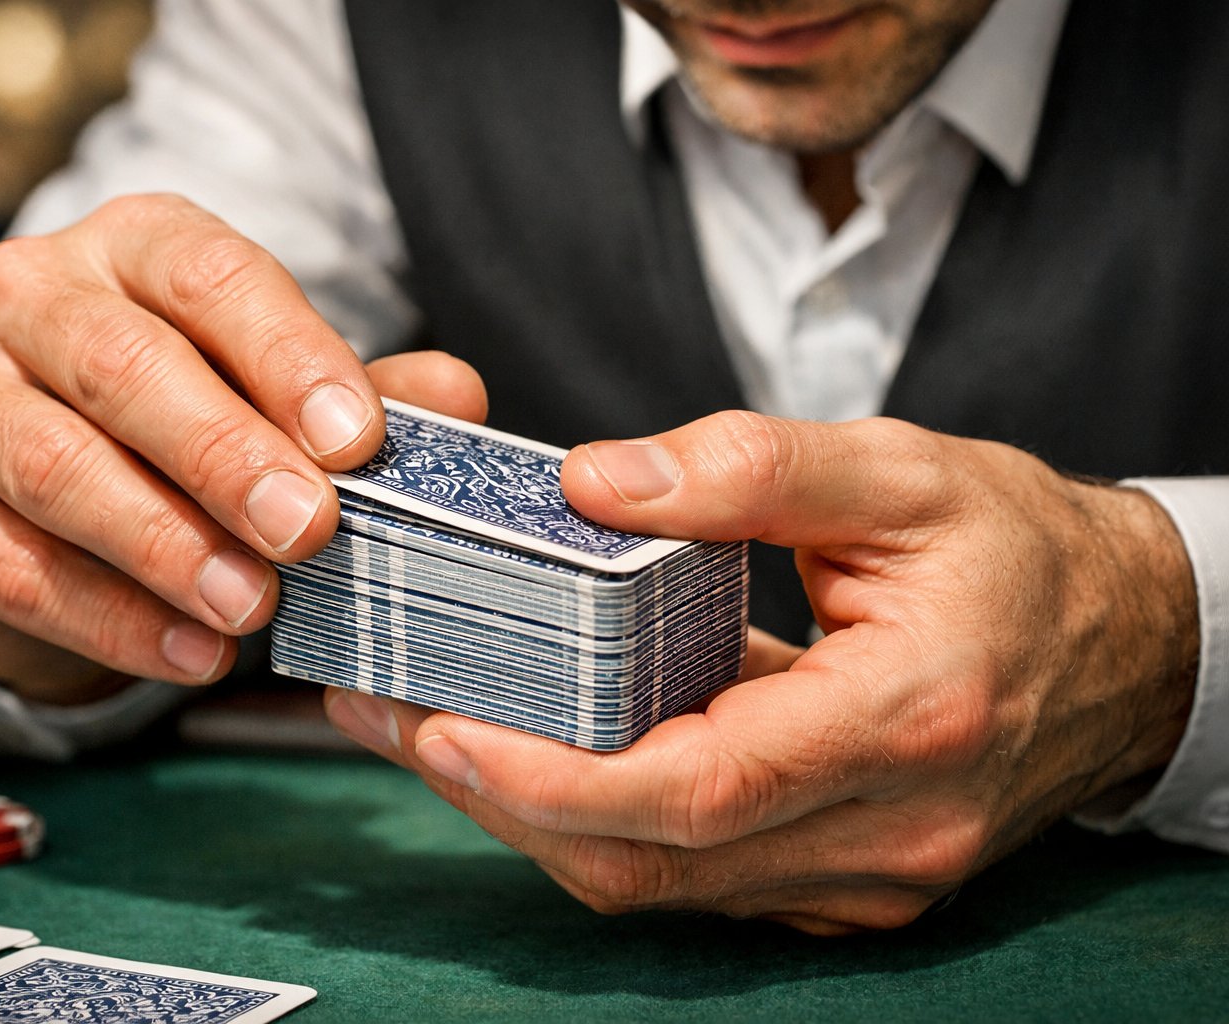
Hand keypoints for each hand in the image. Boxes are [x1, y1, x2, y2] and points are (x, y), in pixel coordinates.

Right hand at [0, 193, 477, 703]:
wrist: (26, 488)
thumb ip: (361, 396)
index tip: (359, 442)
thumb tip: (458, 396)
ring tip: (251, 609)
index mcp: (134, 247)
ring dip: (164, 546)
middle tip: (307, 531)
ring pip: (54, 465)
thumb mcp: (272, 394)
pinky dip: (103, 616)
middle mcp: (29, 296)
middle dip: (223, 454)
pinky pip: (5, 561)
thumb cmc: (176, 424)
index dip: (289, 358)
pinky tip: (185, 653)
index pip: (211, 279)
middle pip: (124, 366)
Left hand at [325, 412, 1198, 933]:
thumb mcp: (900, 470)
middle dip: (505, 800)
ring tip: (429, 727)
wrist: (1127, 641)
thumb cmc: (1019, 550)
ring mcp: (867, 873)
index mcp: (908, 720)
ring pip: (662, 884)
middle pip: (655, 859)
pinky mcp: (844, 877)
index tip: (441, 728)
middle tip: (392, 716)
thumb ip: (747, 470)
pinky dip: (599, 826)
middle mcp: (886, 828)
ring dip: (535, 817)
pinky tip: (532, 755)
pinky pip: (695, 876)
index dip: (556, 776)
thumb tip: (591, 482)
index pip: (700, 787)